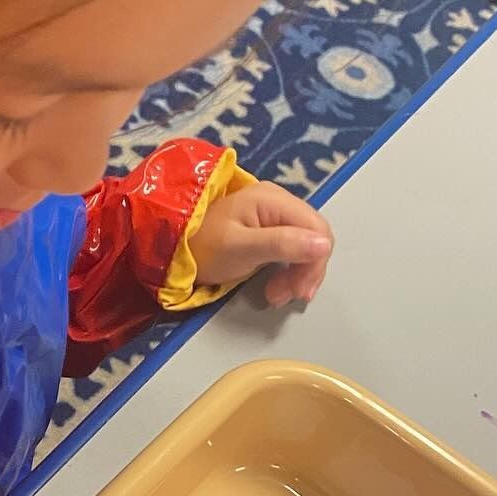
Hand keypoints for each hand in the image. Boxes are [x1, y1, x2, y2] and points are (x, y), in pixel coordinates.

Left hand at [188, 180, 332, 307]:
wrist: (172, 252)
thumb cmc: (202, 248)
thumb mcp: (241, 249)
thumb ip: (282, 244)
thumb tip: (324, 245)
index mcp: (273, 200)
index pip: (318, 229)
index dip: (315, 262)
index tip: (298, 291)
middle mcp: (278, 201)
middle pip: (315, 237)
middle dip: (306, 270)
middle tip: (283, 296)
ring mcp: (273, 214)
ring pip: (306, 245)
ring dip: (298, 274)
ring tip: (276, 294)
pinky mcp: (268, 230)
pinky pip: (293, 249)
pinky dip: (289, 270)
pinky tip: (276, 285)